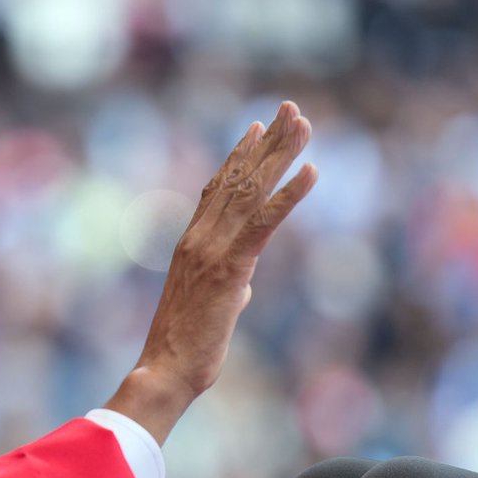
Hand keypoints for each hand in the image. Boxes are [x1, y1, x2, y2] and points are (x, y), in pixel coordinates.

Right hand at [104, 101, 316, 444]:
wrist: (165, 369)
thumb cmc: (185, 348)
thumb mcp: (211, 309)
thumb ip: (227, 287)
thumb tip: (241, 289)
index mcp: (191, 243)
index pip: (216, 188)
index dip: (239, 156)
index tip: (257, 127)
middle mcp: (199, 237)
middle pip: (238, 178)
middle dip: (267, 142)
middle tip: (290, 108)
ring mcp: (213, 248)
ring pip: (252, 190)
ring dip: (281, 154)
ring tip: (304, 125)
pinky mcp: (231, 267)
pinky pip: (265, 222)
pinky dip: (289, 194)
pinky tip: (312, 171)